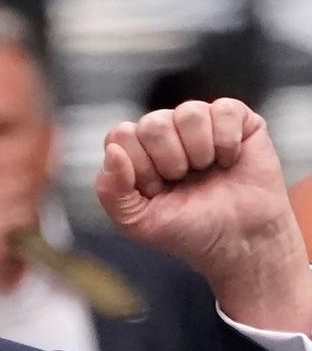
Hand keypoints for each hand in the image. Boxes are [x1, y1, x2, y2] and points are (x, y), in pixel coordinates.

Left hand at [95, 99, 311, 331]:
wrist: (239, 240)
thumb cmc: (187, 231)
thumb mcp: (136, 222)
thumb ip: (110, 190)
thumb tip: (113, 150)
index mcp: (135, 151)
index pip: (121, 135)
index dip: (140, 167)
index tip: (156, 190)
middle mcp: (164, 131)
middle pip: (153, 123)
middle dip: (169, 161)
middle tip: (183, 181)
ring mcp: (198, 122)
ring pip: (189, 113)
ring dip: (199, 152)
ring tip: (206, 170)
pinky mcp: (234, 118)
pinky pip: (223, 110)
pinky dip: (227, 143)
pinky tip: (229, 161)